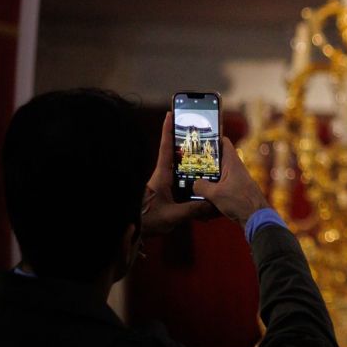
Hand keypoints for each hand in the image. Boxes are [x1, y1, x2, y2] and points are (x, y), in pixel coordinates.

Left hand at [142, 112, 217, 235]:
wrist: (134, 233)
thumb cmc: (148, 220)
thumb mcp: (172, 216)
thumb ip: (193, 210)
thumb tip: (212, 204)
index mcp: (162, 175)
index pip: (165, 148)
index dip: (168, 130)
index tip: (170, 113)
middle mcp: (163, 177)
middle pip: (176, 155)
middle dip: (187, 144)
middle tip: (200, 134)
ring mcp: (165, 185)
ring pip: (181, 170)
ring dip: (192, 165)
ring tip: (208, 160)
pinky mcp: (167, 195)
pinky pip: (182, 184)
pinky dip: (192, 183)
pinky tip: (204, 187)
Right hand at [193, 137, 268, 226]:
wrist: (257, 218)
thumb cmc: (240, 202)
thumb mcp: (215, 194)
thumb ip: (201, 187)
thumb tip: (194, 184)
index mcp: (232, 163)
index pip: (224, 142)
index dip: (213, 138)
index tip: (199, 138)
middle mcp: (235, 168)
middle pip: (218, 158)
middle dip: (205, 159)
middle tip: (190, 160)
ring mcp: (236, 179)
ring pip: (219, 172)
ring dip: (208, 175)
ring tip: (193, 177)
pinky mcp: (236, 191)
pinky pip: (221, 184)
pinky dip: (212, 187)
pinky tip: (202, 194)